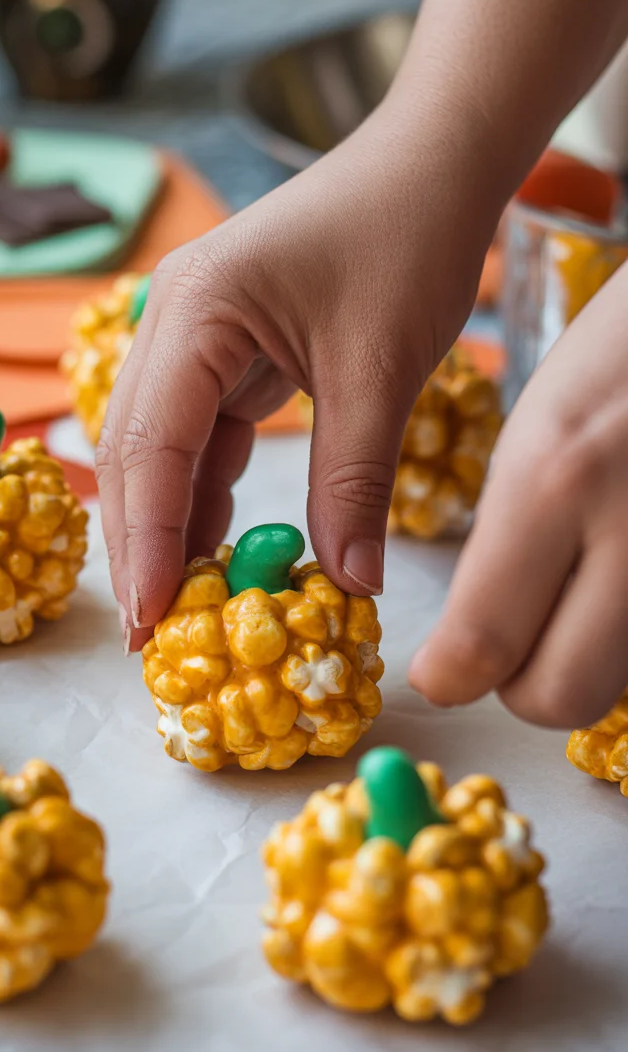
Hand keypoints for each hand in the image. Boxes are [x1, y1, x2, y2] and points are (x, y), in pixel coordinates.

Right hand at [96, 109, 498, 651]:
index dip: (148, 538)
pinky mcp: (226, 348)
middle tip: (148, 634)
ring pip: (161, 447)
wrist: (433, 164)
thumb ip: (355, 479)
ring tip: (175, 606)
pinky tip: (213, 546)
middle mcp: (174, 319)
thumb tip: (350, 586)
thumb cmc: (408, 238)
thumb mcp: (381, 368)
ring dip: (169, 523)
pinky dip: (206, 492)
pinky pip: (202, 434)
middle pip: (135, 449)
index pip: (153, 443)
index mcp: (195, 309)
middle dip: (141, 542)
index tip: (149, 617)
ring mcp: (195, 333)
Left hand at [409, 261, 627, 727]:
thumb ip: (505, 542)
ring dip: (587, 658)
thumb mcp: (537, 432)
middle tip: (516, 640)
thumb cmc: (624, 356)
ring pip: (618, 681)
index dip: (451, 674)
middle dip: (526, 684)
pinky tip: (622, 567)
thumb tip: (472, 652)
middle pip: (562, 695)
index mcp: (555, 480)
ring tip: (582, 585)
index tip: (442, 670)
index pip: (483, 644)